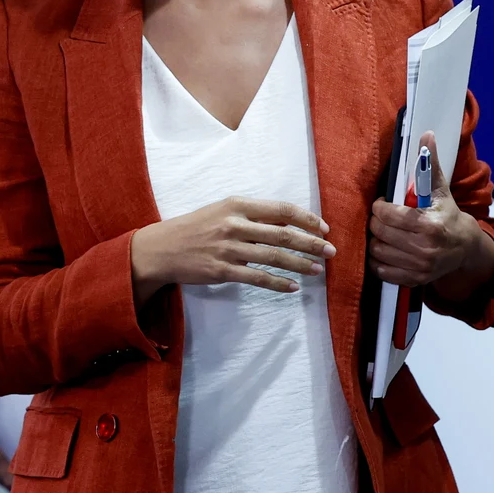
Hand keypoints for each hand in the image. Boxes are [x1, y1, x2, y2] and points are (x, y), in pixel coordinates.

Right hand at [130, 197, 335, 303]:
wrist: (162, 248)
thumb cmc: (196, 227)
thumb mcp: (223, 211)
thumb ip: (254, 216)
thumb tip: (289, 223)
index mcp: (238, 205)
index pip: (282, 209)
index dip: (307, 219)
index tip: (324, 228)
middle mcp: (235, 224)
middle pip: (283, 234)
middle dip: (312, 243)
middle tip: (331, 251)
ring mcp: (229, 249)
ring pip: (274, 258)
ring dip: (300, 264)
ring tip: (318, 270)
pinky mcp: (222, 271)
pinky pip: (257, 279)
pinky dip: (278, 284)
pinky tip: (293, 287)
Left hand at [368, 132, 493, 289]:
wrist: (465, 248)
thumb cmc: (448, 215)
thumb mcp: (440, 190)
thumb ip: (430, 164)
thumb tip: (426, 136)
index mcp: (428, 224)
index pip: (387, 215)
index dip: (380, 206)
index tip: (383, 203)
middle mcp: (424, 248)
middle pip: (379, 232)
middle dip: (376, 222)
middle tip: (382, 217)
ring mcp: (419, 267)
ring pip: (377, 251)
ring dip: (376, 240)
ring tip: (384, 232)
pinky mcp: (414, 279)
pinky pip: (382, 271)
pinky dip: (379, 260)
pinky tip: (386, 249)